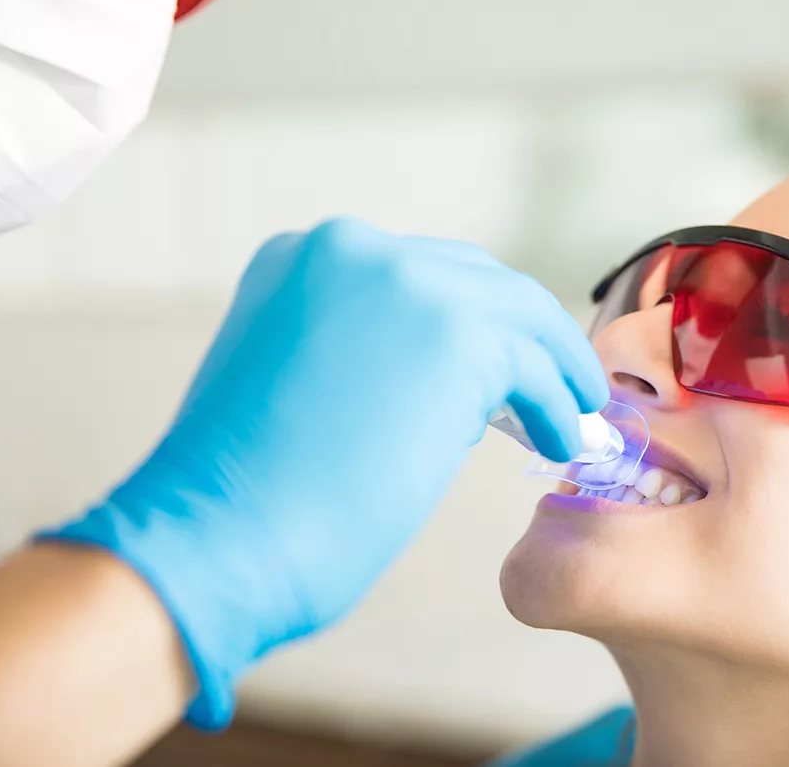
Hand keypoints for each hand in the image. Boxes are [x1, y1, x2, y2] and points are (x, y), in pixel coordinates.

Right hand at [41, 219, 607, 728]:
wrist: (215, 537)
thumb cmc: (242, 497)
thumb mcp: (292, 382)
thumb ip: (357, 354)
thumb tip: (437, 379)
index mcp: (301, 258)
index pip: (418, 276)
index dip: (469, 321)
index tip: (502, 364)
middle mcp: (353, 250)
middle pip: (477, 280)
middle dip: (520, 335)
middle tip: (554, 381)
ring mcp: (407, 283)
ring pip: (518, 315)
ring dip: (554, 367)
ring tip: (574, 413)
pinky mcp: (456, 334)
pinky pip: (535, 367)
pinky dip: (558, 404)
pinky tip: (561, 440)